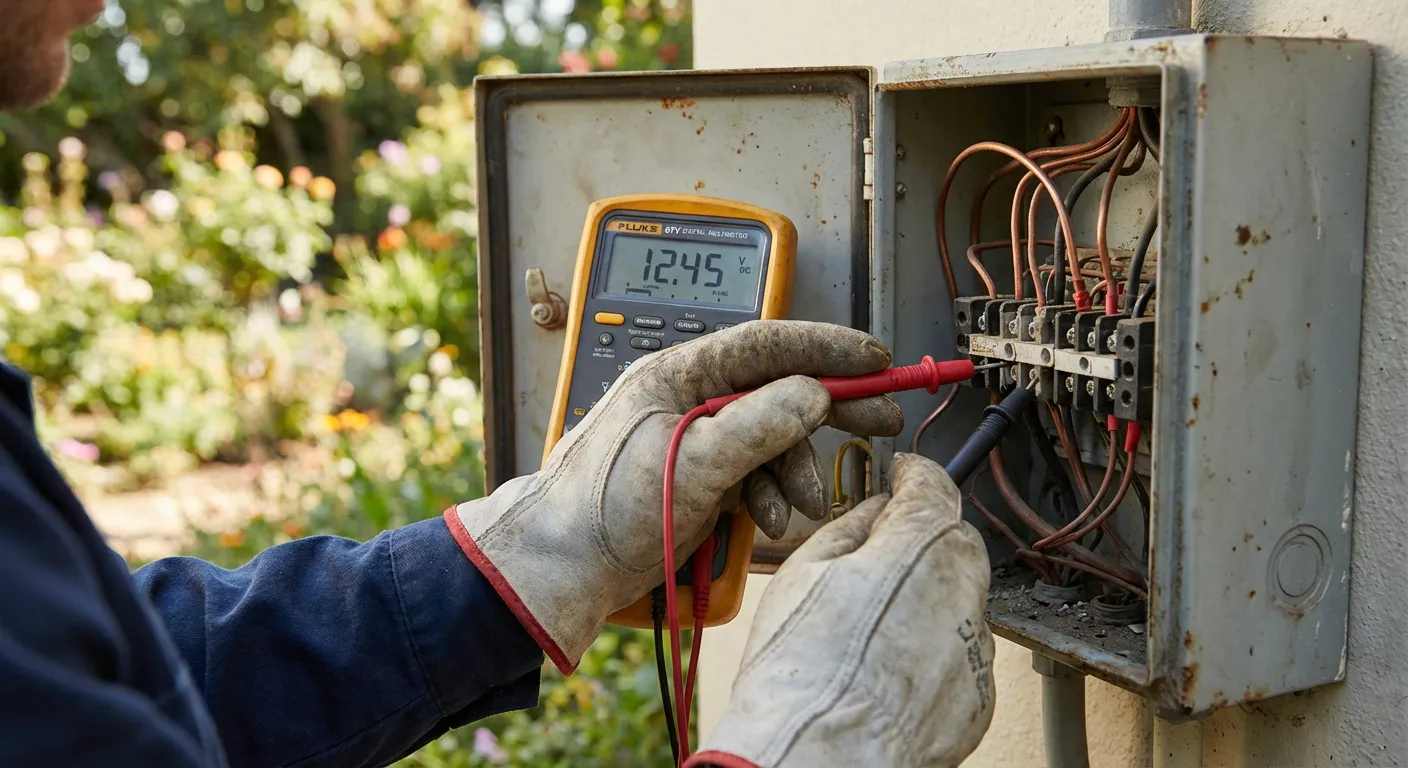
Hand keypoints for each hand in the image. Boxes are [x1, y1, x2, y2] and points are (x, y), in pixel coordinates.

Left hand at [446, 320, 902, 672]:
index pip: (766, 343)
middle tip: (882, 416)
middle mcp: (689, 398)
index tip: (874, 357)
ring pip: (772, 436)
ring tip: (805, 503)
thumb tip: (813, 393)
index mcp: (677, 373)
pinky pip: (756, 472)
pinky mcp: (699, 477)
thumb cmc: (600, 509)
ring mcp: (695, 439)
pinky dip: (774, 493)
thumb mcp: (690, 462)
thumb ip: (758, 425)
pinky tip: (774, 517)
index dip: (826, 347)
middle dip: (831, 406)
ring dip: (797, 469)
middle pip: (778, 385)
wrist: (562, 569)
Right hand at [688, 453, 995, 767]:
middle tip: (870, 564)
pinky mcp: (978, 700)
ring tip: (866, 638)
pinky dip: (930, 659)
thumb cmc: (799, 672)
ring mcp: (975, 651)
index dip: (913, 477)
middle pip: (953, 545)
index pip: (935, 487)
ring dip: (924, 606)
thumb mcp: (805, 571)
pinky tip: (883, 675)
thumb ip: (851, 528)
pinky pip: (958, 659)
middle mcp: (963, 592)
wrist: (817, 757)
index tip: (901, 477)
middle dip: (920, 545)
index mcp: (920, 546)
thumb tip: (873, 512)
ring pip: (957, 605)